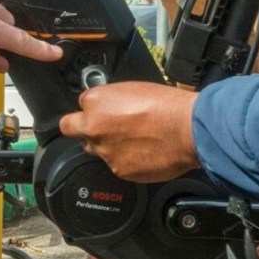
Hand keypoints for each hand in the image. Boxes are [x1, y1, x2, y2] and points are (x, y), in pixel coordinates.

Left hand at [58, 82, 201, 183]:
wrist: (188, 130)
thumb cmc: (167, 106)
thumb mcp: (133, 89)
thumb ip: (111, 100)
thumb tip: (107, 108)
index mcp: (95, 101)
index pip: (80, 105)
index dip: (93, 108)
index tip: (102, 111)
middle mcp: (93, 127)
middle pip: (71, 129)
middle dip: (82, 128)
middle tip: (102, 128)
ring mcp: (104, 151)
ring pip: (95, 149)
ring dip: (107, 145)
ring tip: (133, 140)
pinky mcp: (118, 170)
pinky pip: (115, 164)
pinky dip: (126, 160)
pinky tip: (143, 152)